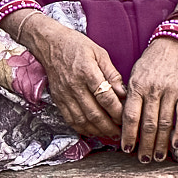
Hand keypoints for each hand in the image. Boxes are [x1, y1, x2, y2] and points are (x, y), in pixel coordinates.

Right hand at [25, 16, 124, 142]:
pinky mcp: (58, 100)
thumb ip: (112, 74)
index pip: (105, 98)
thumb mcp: (100, 53)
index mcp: (87, 72)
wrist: (50, 44)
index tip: (127, 118)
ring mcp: (64, 95)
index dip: (118, 112)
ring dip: (98, 131)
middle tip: (122, 132)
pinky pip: (70, 120)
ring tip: (110, 134)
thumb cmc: (77, 46)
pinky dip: (83, 129)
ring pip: (82, 121)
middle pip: (94, 114)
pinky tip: (94, 131)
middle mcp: (74, 86)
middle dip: (110, 126)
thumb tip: (124, 93)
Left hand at [121, 35, 177, 160]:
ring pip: (164, 122)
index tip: (126, 149)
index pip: (130, 116)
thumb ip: (129, 97)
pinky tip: (176, 145)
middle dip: (144, 145)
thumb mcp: (134, 75)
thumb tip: (121, 123)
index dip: (128, 135)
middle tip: (143, 160)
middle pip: (148, 124)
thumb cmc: (150, 64)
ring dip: (161, 143)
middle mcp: (153, 89)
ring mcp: (170, 91)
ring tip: (157, 157)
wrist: (173, 44)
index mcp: (136, 86)